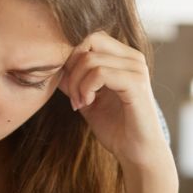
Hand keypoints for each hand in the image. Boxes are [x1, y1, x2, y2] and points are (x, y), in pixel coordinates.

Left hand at [57, 31, 172, 177]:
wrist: (137, 154)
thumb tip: (55, 66)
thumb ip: (74, 81)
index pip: (90, 38)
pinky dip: (86, 88)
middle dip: (72, 68)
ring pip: (90, 58)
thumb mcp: (87, 100)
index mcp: (124, 58)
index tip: (70, 88)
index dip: (72, 58)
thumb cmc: (116, 129)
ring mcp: (136, 69)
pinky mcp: (136, 83)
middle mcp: (133, 58)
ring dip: (76, 83)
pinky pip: (100, 72)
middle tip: (72, 96)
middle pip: (89, 41)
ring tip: (80, 103)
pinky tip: (87, 104)